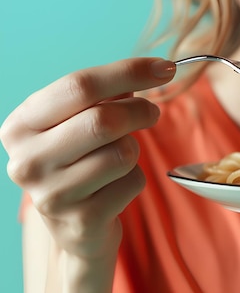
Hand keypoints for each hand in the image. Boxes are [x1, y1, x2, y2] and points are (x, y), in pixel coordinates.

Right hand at [0, 57, 174, 259]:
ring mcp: (51, 195)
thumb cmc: (79, 160)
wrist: (74, 226)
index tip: (164, 67)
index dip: (128, 72)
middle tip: (152, 112)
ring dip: (134, 150)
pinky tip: (117, 187)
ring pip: (122, 153)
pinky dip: (136, 179)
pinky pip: (133, 182)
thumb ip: (107, 94)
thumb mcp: (78, 122)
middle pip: (103, 120)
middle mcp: (27, 161)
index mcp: (20, 125)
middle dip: (140, 111)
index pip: (80, 86)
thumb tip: (155, 69)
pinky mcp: (81, 221)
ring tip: (121, 157)